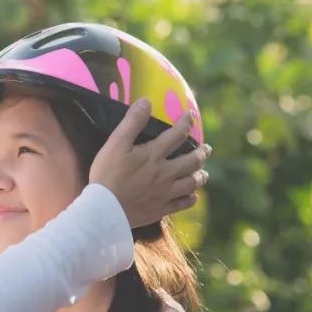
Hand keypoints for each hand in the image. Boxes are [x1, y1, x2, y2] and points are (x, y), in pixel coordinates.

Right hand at [89, 99, 210, 227]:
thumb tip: (146, 101)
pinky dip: (191, 198)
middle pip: (191, 161)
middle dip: (202, 153)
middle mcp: (165, 173)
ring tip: (203, 172)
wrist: (105, 209)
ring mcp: (165, 193)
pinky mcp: (160, 209)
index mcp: (154, 155)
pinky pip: (182, 204)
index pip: (176, 135)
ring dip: (200, 176)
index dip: (185, 123)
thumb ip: (131, 122)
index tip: (191, 116)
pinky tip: (193, 196)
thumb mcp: (115, 144)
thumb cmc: (107, 175)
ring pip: (191, 183)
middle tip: (207, 149)